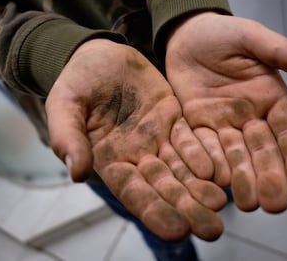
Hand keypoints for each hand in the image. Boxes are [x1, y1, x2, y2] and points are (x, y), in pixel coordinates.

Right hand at [45, 39, 225, 240]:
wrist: (100, 55)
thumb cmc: (77, 81)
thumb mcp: (64, 105)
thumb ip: (67, 137)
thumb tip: (77, 172)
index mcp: (110, 160)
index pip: (134, 193)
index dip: (155, 212)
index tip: (177, 231)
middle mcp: (137, 156)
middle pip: (165, 188)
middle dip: (187, 208)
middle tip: (212, 229)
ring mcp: (157, 139)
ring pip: (182, 169)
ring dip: (201, 187)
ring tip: (221, 203)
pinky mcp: (173, 120)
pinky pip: (190, 140)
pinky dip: (202, 155)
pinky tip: (218, 170)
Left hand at [166, 13, 286, 212]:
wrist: (186, 35)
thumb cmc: (223, 34)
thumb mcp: (253, 38)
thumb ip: (284, 53)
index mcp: (272, 99)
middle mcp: (250, 117)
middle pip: (263, 152)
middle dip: (270, 178)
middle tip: (275, 205)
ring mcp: (224, 125)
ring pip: (235, 156)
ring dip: (243, 180)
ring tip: (248, 204)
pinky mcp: (197, 126)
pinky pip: (203, 147)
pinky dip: (209, 163)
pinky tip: (216, 181)